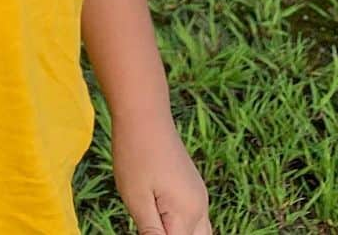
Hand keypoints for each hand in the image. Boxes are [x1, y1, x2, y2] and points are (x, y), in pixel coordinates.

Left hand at [111, 114, 210, 234]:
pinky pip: (196, 219)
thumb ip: (150, 232)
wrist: (144, 115)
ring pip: (201, 234)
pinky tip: (162, 220)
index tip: (146, 223)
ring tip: (155, 221)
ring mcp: (199, 196)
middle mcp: (201, 207)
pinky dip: (183, 228)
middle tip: (151, 223)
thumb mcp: (136, 199)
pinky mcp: (193, 187)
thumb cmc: (135, 154)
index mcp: (188, 214)